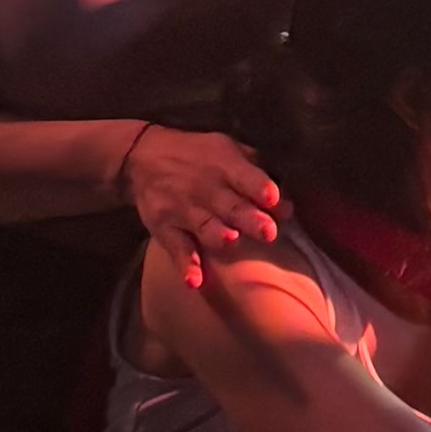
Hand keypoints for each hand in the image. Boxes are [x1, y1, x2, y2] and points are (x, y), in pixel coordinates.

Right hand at [122, 125, 279, 284]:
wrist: (143, 157)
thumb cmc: (201, 157)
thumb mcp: (229, 149)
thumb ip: (259, 172)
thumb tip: (287, 201)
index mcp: (226, 166)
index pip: (246, 177)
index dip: (259, 187)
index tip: (273, 199)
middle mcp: (205, 188)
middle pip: (230, 206)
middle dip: (249, 219)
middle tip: (268, 232)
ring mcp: (183, 210)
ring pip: (204, 226)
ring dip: (218, 236)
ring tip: (231, 242)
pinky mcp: (165, 228)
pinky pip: (177, 248)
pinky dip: (185, 265)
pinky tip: (195, 281)